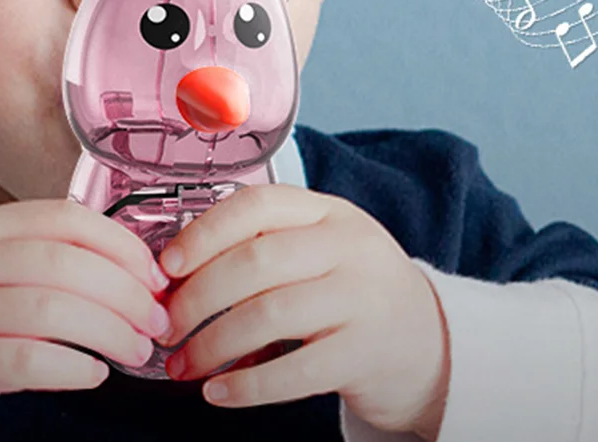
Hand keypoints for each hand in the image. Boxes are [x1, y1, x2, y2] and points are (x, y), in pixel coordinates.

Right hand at [0, 199, 171, 441]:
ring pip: (55, 308)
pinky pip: (31, 360)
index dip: (120, 244)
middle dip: (127, 291)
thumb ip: (38, 261)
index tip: (154, 273)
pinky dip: (75, 366)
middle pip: (67, 261)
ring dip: (111, 330)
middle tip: (156, 320)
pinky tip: (95, 374)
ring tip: (137, 351)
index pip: (65, 217)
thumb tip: (130, 268)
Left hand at [153, 184, 449, 439]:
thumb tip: (179, 273)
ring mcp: (360, 298)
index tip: (167, 265)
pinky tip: (219, 391)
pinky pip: (294, 371)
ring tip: (183, 364)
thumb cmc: (354, 289)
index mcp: (326, 212)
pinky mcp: (366, 354)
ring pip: (267, 314)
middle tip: (166, 324)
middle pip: (254, 262)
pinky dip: (246, 385)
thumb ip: (263, 246)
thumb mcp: (320, 247)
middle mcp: (346, 246)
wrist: (431, 341)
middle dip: (196, 297)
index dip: (203, 233)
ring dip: (211, 344)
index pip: (255, 206)